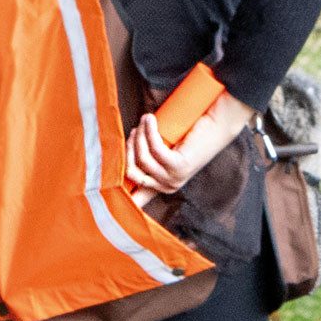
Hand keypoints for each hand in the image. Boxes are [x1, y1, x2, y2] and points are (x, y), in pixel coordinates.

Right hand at [125, 89, 255, 205]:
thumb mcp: (165, 149)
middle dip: (128, 149)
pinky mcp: (179, 167)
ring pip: (142, 159)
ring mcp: (174, 178)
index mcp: (162, 185)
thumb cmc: (190, 134)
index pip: (137, 200)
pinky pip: (154, 150)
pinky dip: (149, 132)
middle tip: (136, 130)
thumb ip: (147, 156)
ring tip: (146, 120)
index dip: (120, 196)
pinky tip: (149, 120)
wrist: (217, 125)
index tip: (103, 189)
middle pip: (132, 173)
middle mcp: (167, 186)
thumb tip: (119, 154)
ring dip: (139, 136)